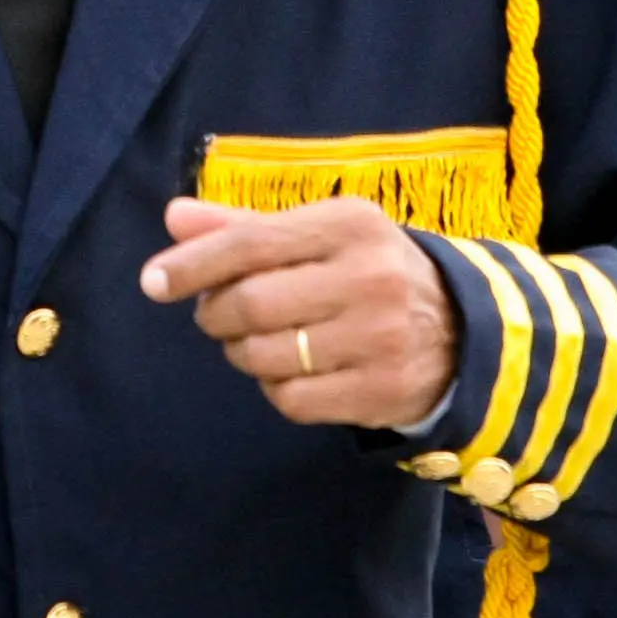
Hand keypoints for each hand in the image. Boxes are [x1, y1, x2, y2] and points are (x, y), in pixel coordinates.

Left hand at [139, 196, 459, 429]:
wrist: (462, 330)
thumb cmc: (367, 271)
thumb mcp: (320, 235)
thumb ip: (246, 228)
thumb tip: (174, 218)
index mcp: (351, 225)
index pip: (252, 242)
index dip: (193, 264)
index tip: (154, 281)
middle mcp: (370, 277)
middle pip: (251, 305)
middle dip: (217, 315)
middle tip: (219, 316)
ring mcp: (380, 338)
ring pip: (266, 357)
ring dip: (243, 353)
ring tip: (260, 342)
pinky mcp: (382, 391)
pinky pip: (291, 399)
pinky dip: (276, 388)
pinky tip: (294, 371)